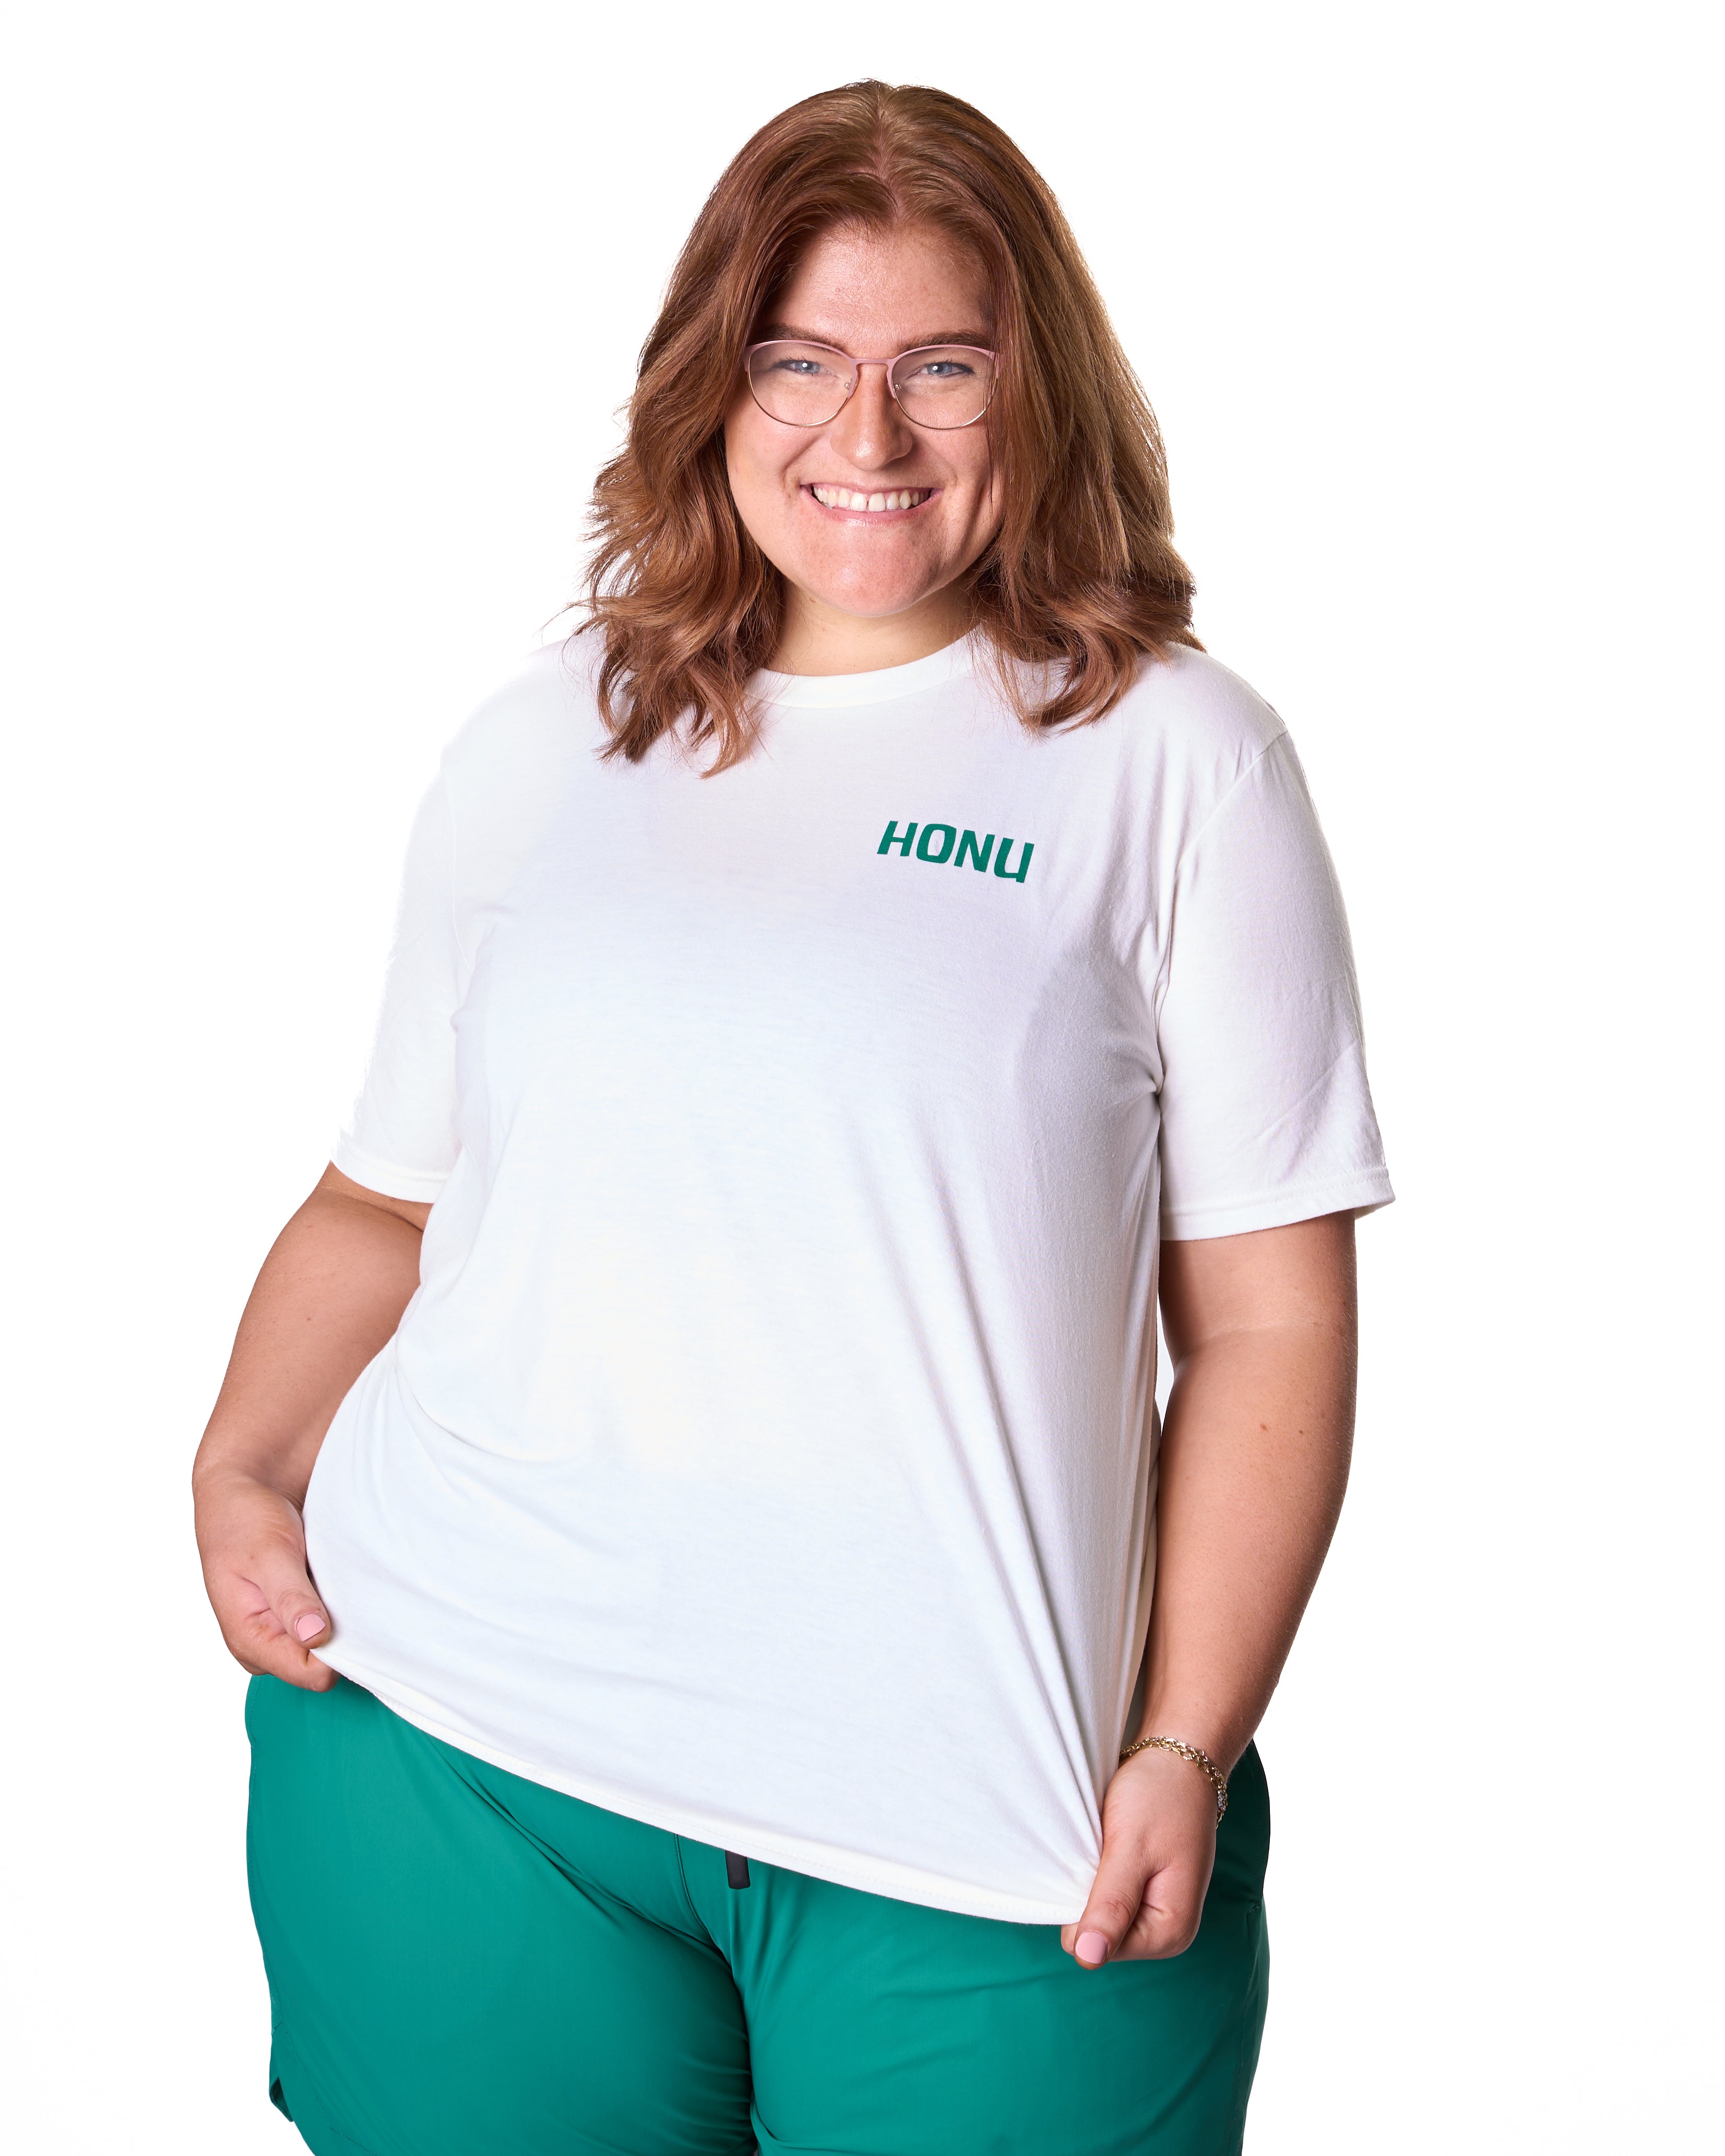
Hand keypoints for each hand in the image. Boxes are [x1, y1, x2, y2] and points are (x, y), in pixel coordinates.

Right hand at [194, 1470, 336, 1690]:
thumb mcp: (268, 1554)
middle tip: (345, 1590)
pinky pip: (330, 1622)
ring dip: (342, 1616)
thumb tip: (316, 1637)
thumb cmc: (244, 1519)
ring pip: (330, 1643)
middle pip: (322, 1664)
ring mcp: (282, 1628)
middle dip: (341, 1634)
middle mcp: (265, 1642)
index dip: (337, 1651)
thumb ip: (290, 1598)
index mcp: (249, 1639)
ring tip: (337, 1579)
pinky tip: (337, 1578)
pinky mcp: (297, 1611)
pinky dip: (340, 1603)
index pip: (309, 1673)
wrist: (243, 1488)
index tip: (353, 1616)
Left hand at [1061, 1745, 1218, 1966]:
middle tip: (1106, 1849)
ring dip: (1092, 1882)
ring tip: (1110, 1846)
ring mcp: (1156, 1913)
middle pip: (1097, 1936)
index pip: (1097, 1947)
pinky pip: (1106, 1899)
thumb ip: (1111, 1905)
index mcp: (1170, 1931)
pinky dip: (1098, 1874)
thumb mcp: (1131, 1848)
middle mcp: (1167, 1932)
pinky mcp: (1145, 1894)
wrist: (1180, 1758)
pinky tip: (1110, 1848)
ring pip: (1097, 1916)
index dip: (1083, 1908)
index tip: (1098, 1862)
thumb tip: (1088, 1959)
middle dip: (1088, 1895)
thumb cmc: (1159, 1796)